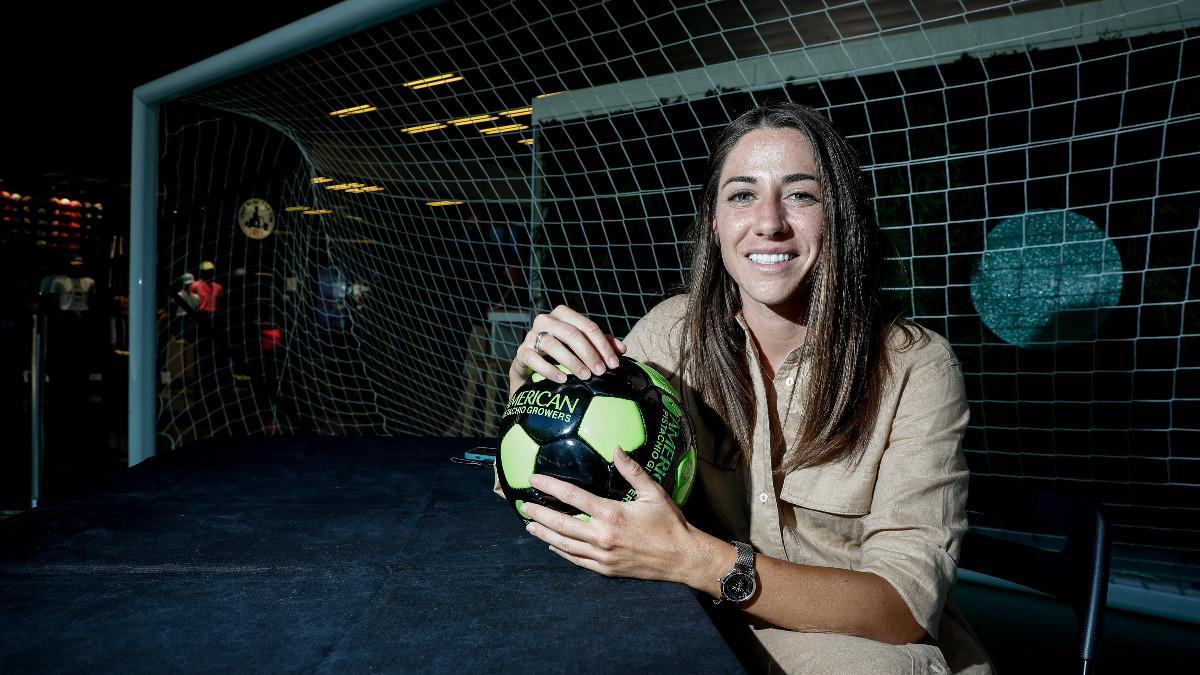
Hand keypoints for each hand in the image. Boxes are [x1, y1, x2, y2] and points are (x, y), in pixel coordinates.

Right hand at [509, 305, 626, 396]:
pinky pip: (534, 359)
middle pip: (571, 333)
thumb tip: (622, 349)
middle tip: (601, 371)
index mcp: (562, 314)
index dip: (603, 345)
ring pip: (553, 344)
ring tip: (586, 376)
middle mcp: (545, 320)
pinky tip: (563, 379)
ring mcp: (531, 336)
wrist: (531, 366)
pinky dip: (550, 369)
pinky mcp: (522, 353)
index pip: (587, 326)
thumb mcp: (582, 347)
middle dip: (589, 353)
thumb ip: (601, 345)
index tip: (613, 363)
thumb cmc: (561, 352)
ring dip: (572, 361)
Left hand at [521, 447, 703, 585]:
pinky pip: (577, 560)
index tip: (534, 480)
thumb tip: (616, 448)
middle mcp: (602, 536)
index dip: (551, 487)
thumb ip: (632, 470)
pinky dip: (562, 552)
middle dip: (539, 513)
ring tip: (530, 526)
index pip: (573, 497)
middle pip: (561, 523)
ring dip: (545, 534)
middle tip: (522, 506)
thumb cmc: (670, 523)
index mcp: (612, 514)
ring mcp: (602, 556)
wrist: (683, 558)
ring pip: (565, 544)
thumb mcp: (653, 492)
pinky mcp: (606, 569)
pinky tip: (552, 545)